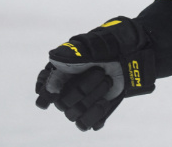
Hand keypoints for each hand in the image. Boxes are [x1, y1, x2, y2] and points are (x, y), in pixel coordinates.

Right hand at [35, 16, 155, 130]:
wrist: (129, 56)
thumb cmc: (105, 48)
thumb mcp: (82, 50)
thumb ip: (62, 65)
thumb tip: (48, 90)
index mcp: (57, 75)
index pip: (43, 93)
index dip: (48, 94)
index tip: (60, 87)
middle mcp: (64, 92)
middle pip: (63, 104)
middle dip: (84, 87)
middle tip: (99, 71)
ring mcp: (78, 103)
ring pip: (75, 114)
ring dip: (94, 96)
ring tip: (106, 80)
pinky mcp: (93, 112)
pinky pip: (86, 124)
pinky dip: (96, 113)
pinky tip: (104, 100)